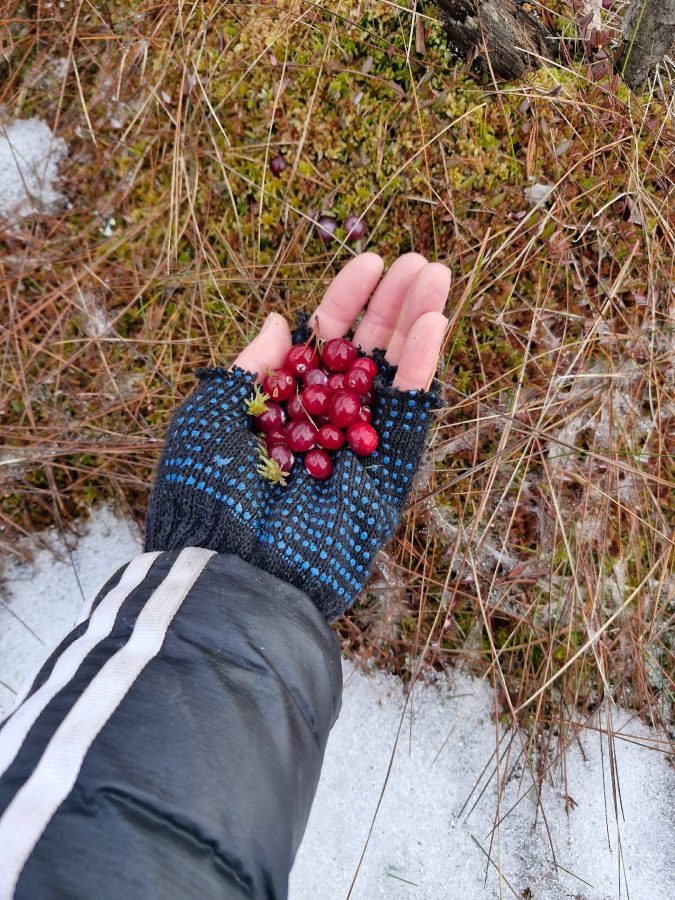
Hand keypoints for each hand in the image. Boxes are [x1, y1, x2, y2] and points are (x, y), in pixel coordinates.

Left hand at [145, 253, 449, 620]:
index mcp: (282, 405)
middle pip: (364, 354)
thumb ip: (250, 366)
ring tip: (437, 276)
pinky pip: (407, 415)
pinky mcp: (387, 474)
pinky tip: (434, 324)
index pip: (321, 342)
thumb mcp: (209, 415)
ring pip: (393, 377)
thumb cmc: (205, 490)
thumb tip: (281, 320)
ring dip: (415, 325)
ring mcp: (358, 446)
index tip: (367, 261)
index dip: (344, 300)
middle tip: (417, 263)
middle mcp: (324, 421)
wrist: (229, 563)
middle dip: (390, 306)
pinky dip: (421, 370)